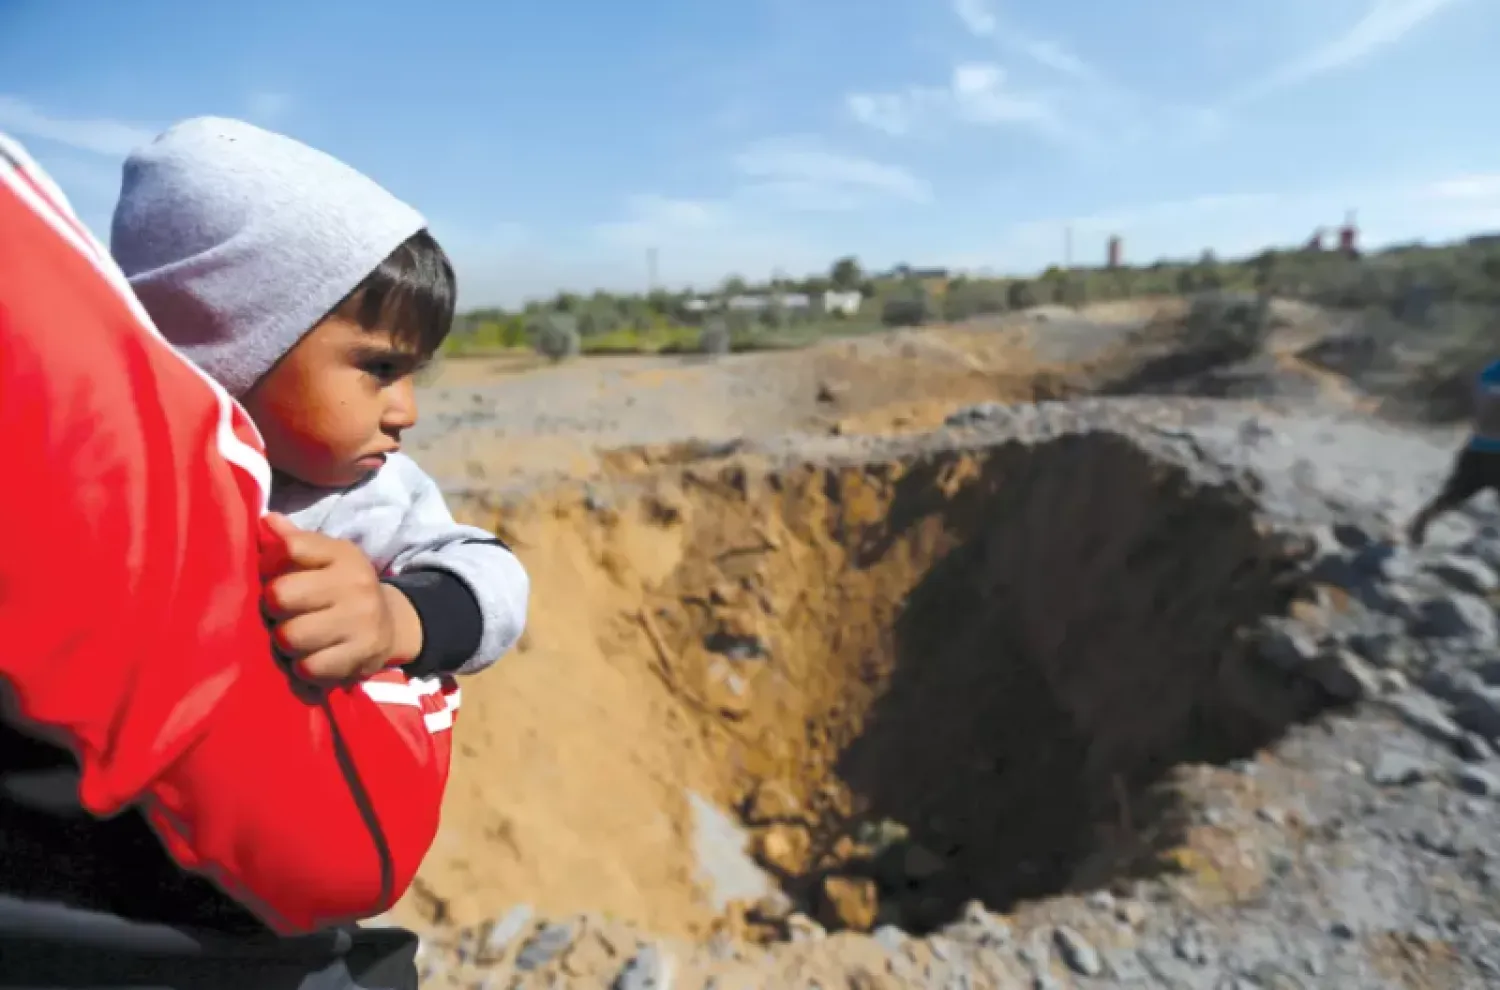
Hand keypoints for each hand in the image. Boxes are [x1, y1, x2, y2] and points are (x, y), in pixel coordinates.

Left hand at [259, 513, 421, 683]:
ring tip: (296, 640)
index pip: (290, 548)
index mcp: (342, 554)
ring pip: (290, 636)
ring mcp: (361, 621)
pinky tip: (311, 659)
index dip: (268, 564)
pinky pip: (309, 667)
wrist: (391, 625)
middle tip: (283, 615)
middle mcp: (355, 584)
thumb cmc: (342, 588)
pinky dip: (303, 668)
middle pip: (281, 595)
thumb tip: (266, 520)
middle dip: (274, 610)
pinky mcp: (362, 655)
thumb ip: (294, 541)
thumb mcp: (325, 558)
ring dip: (285, 643)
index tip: (272, 576)